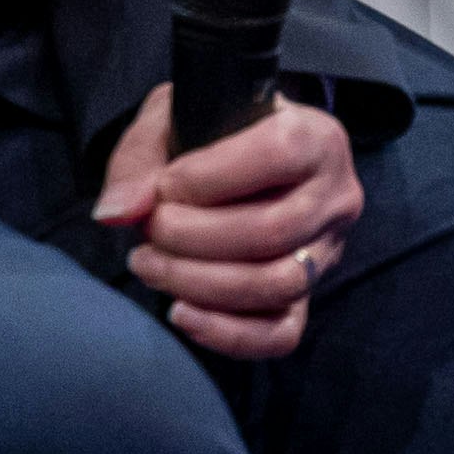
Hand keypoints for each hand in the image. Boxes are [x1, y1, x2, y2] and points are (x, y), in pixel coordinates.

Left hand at [94, 84, 363, 359]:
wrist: (240, 155)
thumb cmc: (210, 131)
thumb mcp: (171, 120)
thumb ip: (140, 159)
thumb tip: (117, 214)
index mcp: (316, 137)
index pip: (277, 155)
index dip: (208, 178)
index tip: (164, 186)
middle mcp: (335, 197)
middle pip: (273, 232)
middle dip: (193, 240)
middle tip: (149, 232)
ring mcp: (327, 252)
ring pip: (277, 285)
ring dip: (200, 284)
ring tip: (150, 266)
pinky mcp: (308, 298)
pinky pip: (281, 334)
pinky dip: (226, 334)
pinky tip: (181, 313)